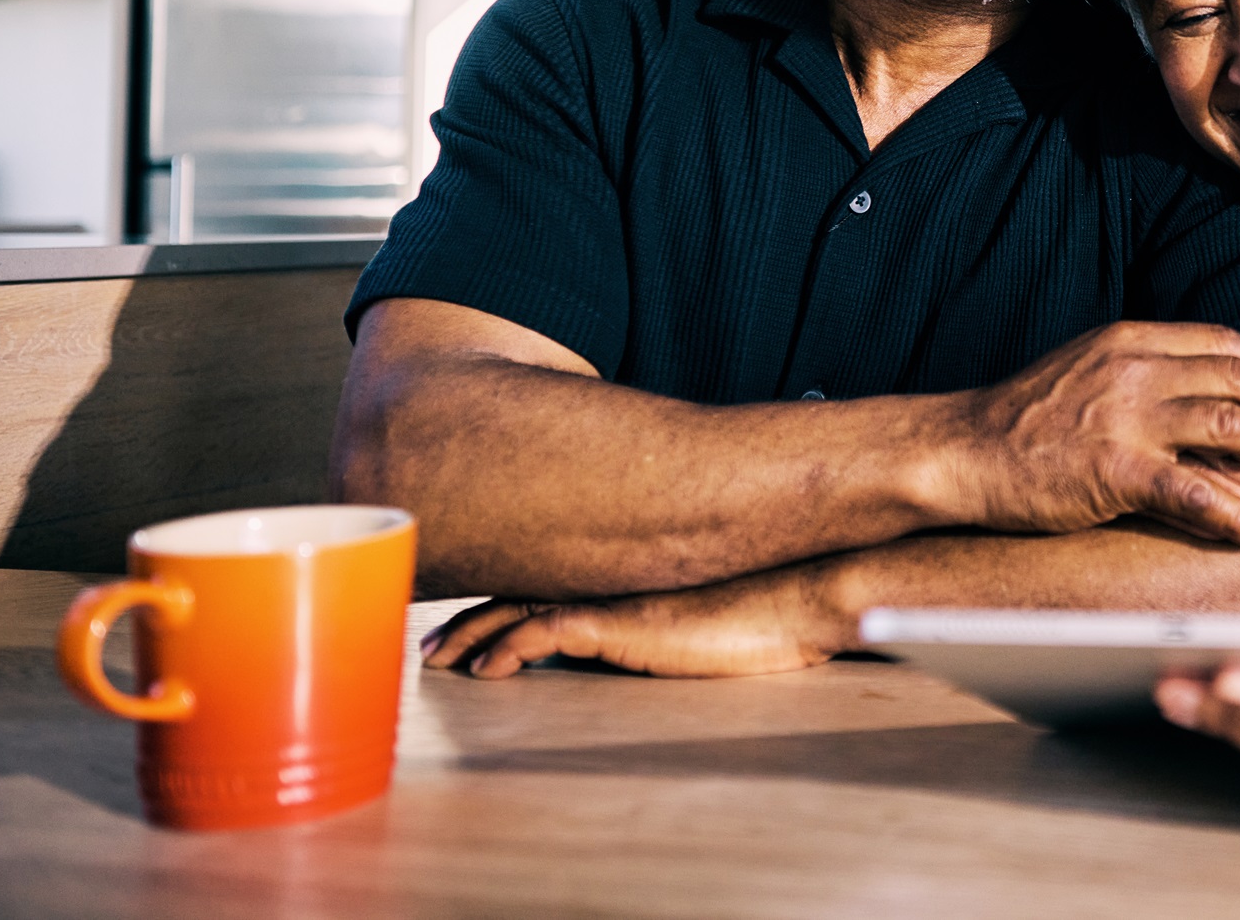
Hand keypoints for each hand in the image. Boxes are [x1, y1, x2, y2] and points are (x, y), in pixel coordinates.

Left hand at [421, 564, 844, 679]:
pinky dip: (506, 651)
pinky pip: (543, 635)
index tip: (471, 620)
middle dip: (470, 617)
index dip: (506, 596)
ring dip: (472, 636)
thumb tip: (676, 616)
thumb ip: (682, 603)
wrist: (805, 591)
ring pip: (518, 609)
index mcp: (632, 570)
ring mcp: (614, 595)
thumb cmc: (777, 600)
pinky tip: (485, 670)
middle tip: (433, 643)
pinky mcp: (620, 622)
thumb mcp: (716, 602)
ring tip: (439, 661)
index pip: (552, 575)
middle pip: (520, 589)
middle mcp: (614, 575)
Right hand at [949, 322, 1239, 548]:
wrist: (961, 450)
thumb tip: (1211, 403)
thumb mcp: (1089, 371)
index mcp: (1133, 338)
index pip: (1227, 346)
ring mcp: (1126, 416)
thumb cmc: (1024, 420)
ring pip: (1233, 430)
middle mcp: (1136, 367)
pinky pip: (1195, 491)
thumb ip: (1145, 375)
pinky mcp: (1113, 469)